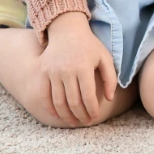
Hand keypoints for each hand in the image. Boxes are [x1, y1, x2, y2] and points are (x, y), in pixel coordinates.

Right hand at [39, 12, 117, 126]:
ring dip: (66, 116)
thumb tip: (109, 98)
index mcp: (84, 68)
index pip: (88, 96)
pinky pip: (44, 95)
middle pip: (73, 102)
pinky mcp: (43, 72)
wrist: (66, 30)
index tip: (95, 117)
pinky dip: (50, 108)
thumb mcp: (105, 57)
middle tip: (86, 122)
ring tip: (74, 122)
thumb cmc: (89, 45)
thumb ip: (110, 78)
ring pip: (59, 101)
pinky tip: (57, 116)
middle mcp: (67, 71)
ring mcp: (53, 72)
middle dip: (81, 115)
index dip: (92, 110)